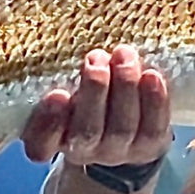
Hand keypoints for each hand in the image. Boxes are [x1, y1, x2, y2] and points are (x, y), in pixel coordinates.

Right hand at [21, 45, 171, 166]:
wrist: (125, 134)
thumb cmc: (86, 101)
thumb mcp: (66, 91)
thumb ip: (61, 76)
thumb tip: (69, 41)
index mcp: (52, 140)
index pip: (40, 144)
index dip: (49, 122)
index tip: (57, 94)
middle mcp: (83, 151)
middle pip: (86, 132)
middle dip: (94, 91)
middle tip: (96, 57)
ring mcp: (118, 152)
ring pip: (121, 128)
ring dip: (124, 87)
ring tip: (124, 55)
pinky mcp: (149, 147)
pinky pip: (153, 128)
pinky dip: (154, 101)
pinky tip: (151, 75)